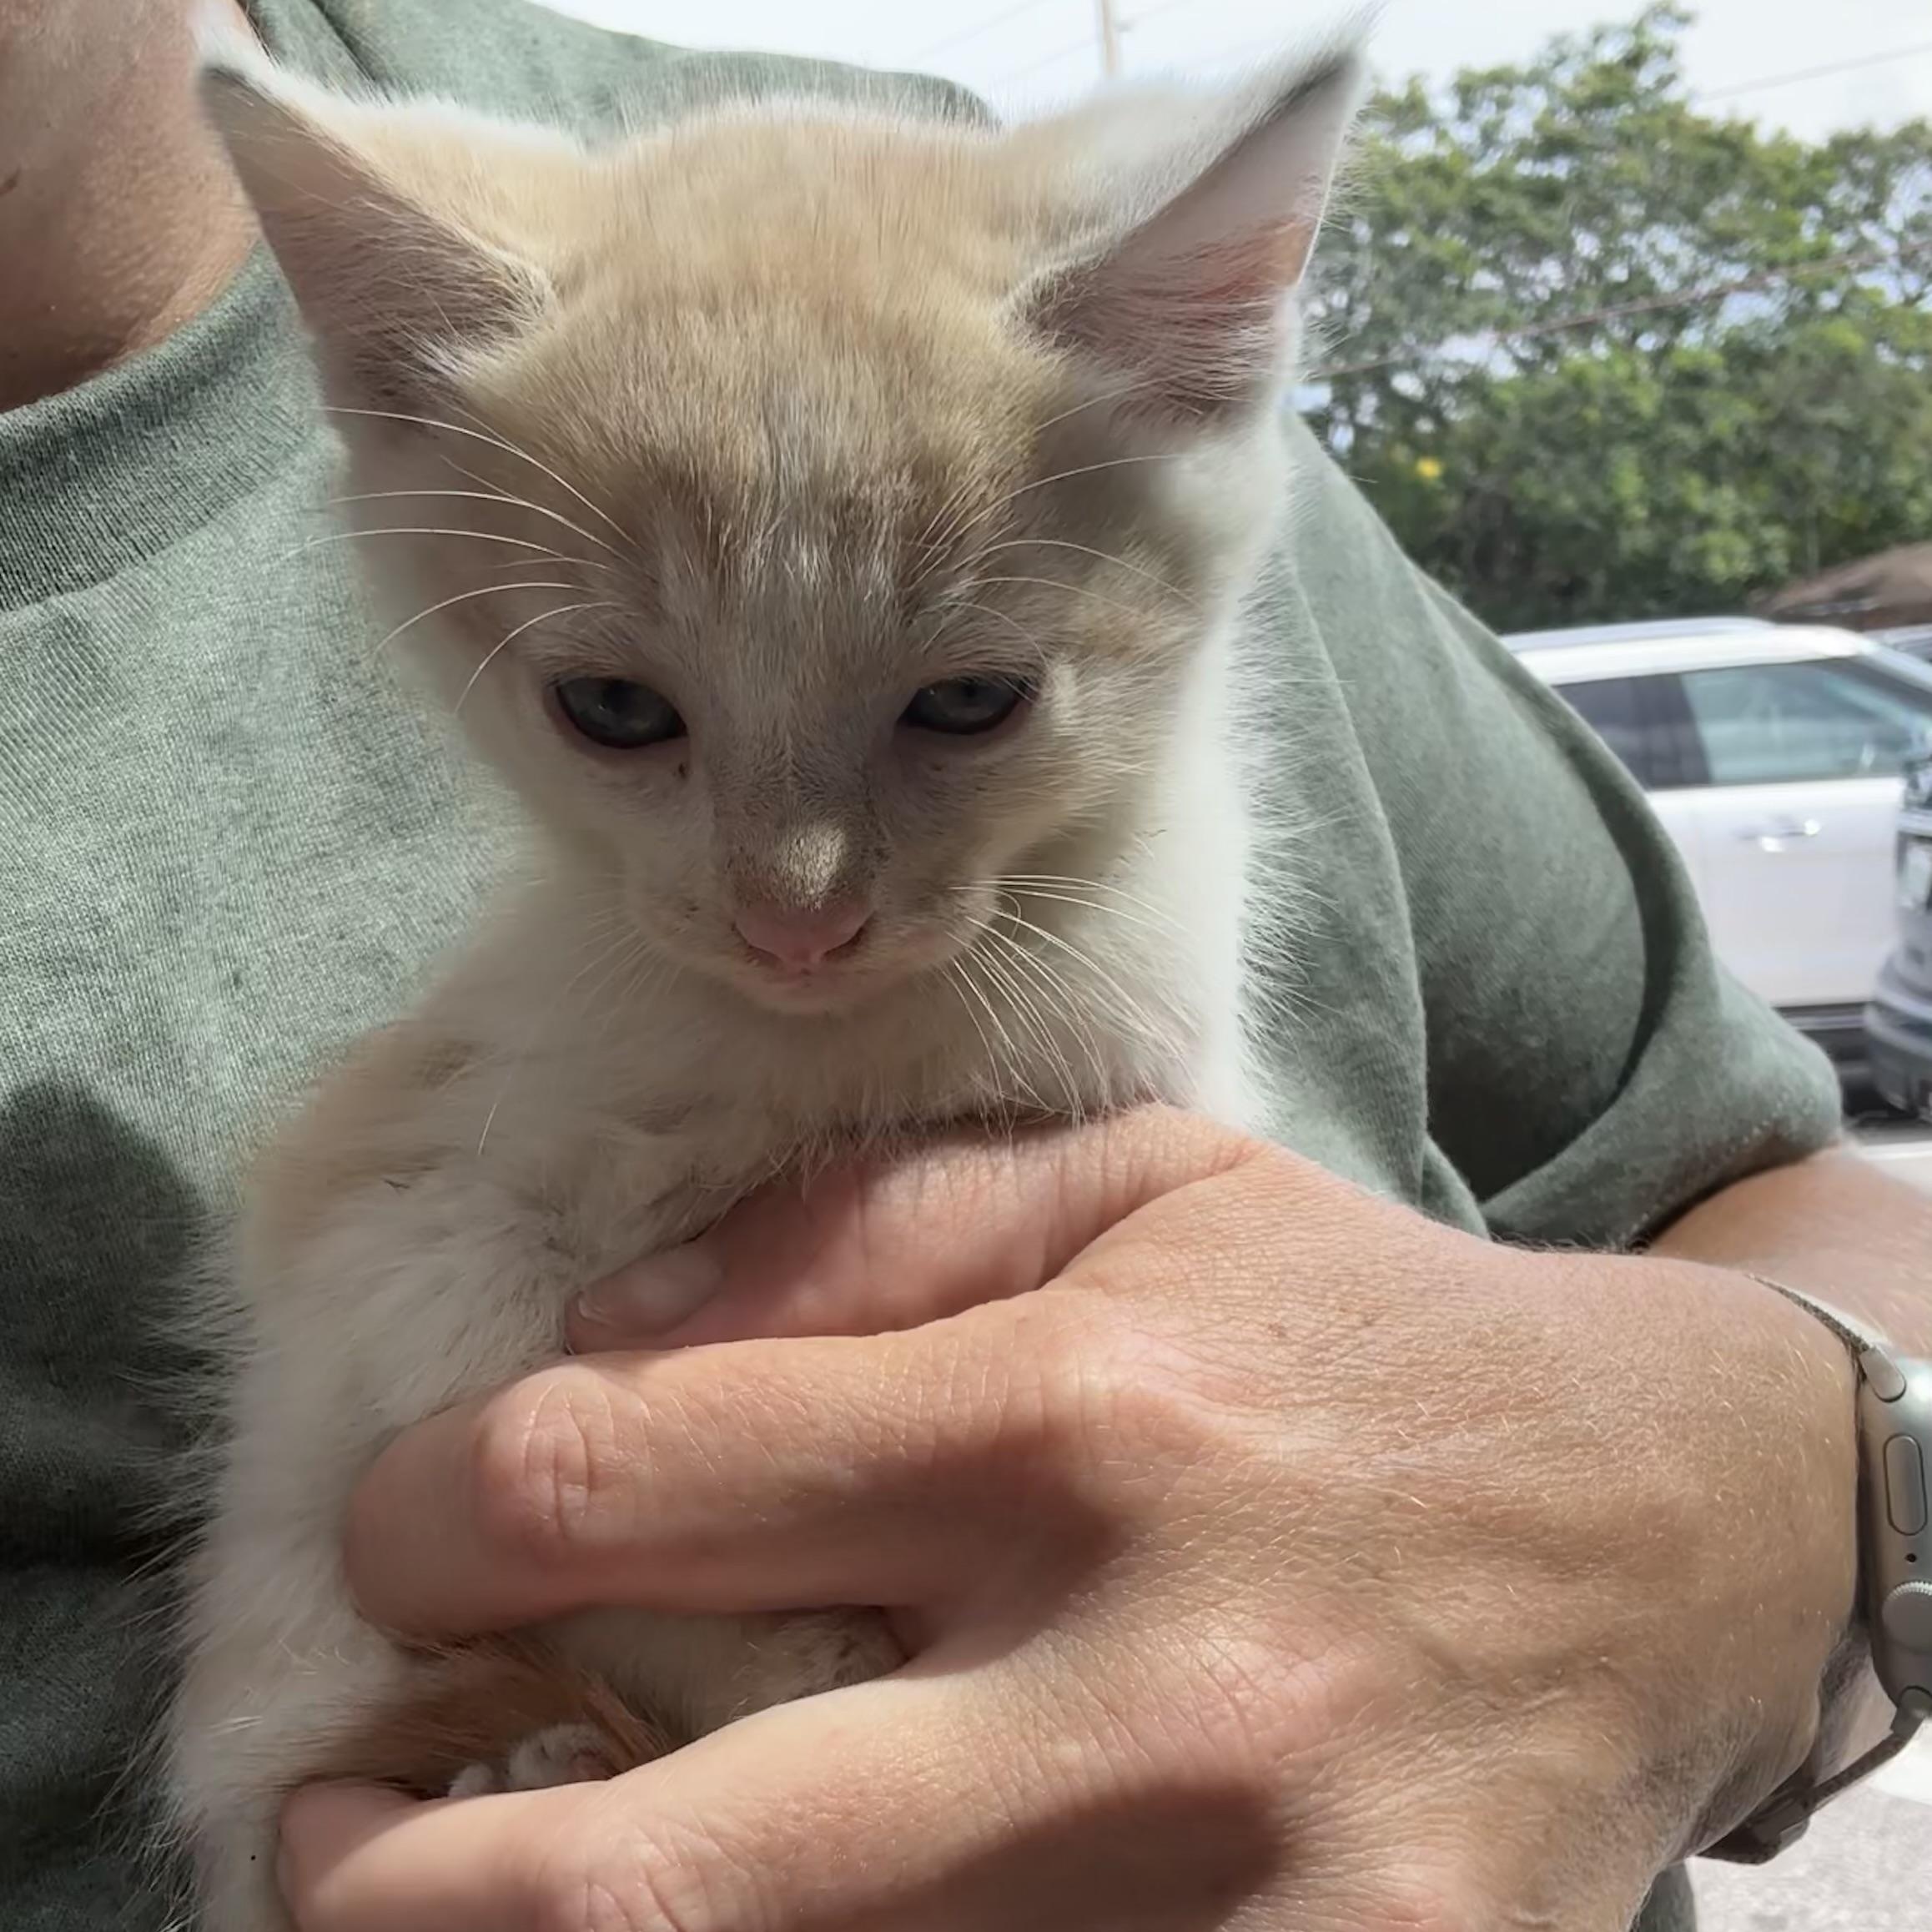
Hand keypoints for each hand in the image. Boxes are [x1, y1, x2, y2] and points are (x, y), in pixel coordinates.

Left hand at [281, 1110, 1857, 1931]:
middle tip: (335, 1830)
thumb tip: (601, 1329)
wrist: (1683, 1517)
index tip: (411, 1539)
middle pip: (636, 1887)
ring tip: (515, 1891)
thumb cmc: (1361, 1336)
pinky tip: (793, 1917)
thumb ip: (866, 1229)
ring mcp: (1244, 1904)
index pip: (616, 1484)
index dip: (430, 1523)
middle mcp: (1146, 1683)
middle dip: (393, 1884)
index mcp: (1076, 1414)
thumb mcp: (1140, 1190)